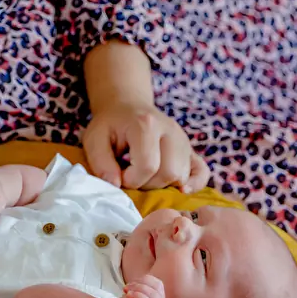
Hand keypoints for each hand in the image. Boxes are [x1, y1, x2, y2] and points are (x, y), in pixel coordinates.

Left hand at [83, 103, 210, 191]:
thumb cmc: (110, 125)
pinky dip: (194, 184)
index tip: (119, 176)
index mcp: (146, 124)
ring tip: (145, 176)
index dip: (131, 179)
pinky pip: (202, 172)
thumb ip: (100, 163)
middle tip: (132, 178)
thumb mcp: (94, 139)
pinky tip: (181, 190)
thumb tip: (115, 185)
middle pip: (169, 172)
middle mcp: (171, 131)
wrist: (127, 107)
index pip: (148, 165)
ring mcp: (183, 140)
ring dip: (162, 185)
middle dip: (148, 185)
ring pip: (182, 175)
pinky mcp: (190, 150)